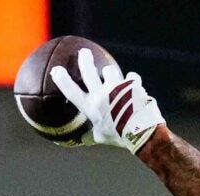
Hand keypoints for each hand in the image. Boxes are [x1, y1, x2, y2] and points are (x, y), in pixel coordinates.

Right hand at [49, 51, 163, 153]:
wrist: (142, 133)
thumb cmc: (120, 136)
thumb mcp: (102, 137)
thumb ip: (90, 135)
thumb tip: (82, 139)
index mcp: (92, 108)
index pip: (72, 92)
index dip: (63, 80)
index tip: (56, 70)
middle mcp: (101, 96)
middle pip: (88, 71)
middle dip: (84, 59)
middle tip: (84, 52)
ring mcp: (116, 89)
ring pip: (110, 70)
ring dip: (112, 74)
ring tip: (116, 80)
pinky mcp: (131, 85)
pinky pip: (131, 77)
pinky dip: (133, 80)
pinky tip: (134, 84)